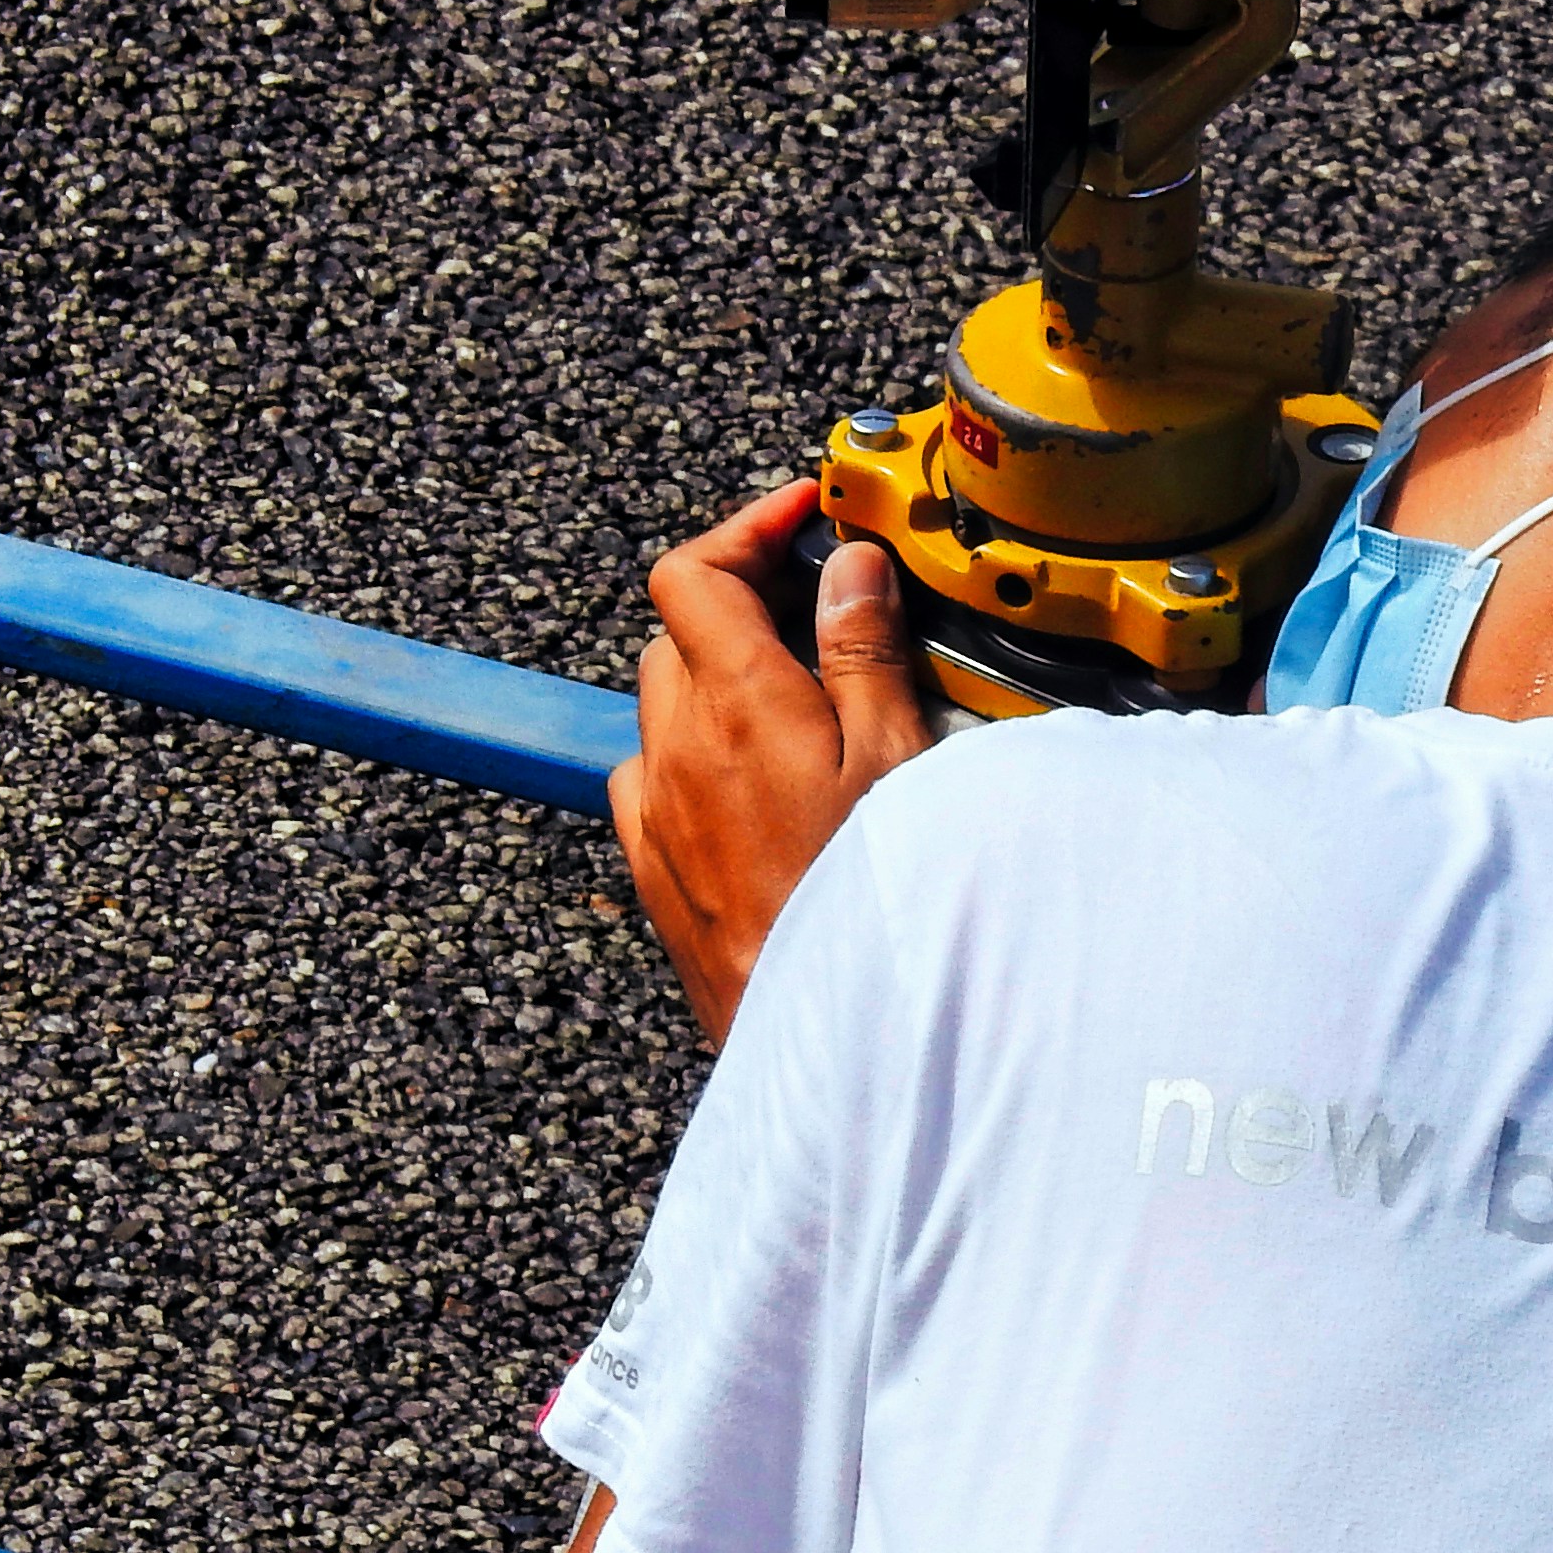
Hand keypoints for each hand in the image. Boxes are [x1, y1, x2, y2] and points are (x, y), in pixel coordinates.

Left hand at [611, 479, 932, 1043]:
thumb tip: (850, 568)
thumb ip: (865, 653)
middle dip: (739, 602)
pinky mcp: (653, 870)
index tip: (800, 518)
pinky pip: (652, 779)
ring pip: (661, 704)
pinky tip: (755, 780)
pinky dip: (695, 752)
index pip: (692, 572)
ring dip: (717, 679)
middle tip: (821, 607)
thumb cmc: (869, 903)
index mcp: (738, 702)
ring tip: (798, 697)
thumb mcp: (900, 761)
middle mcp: (677, 748)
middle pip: (674, 631)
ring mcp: (655, 812)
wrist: (822, 1033)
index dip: (743, 528)